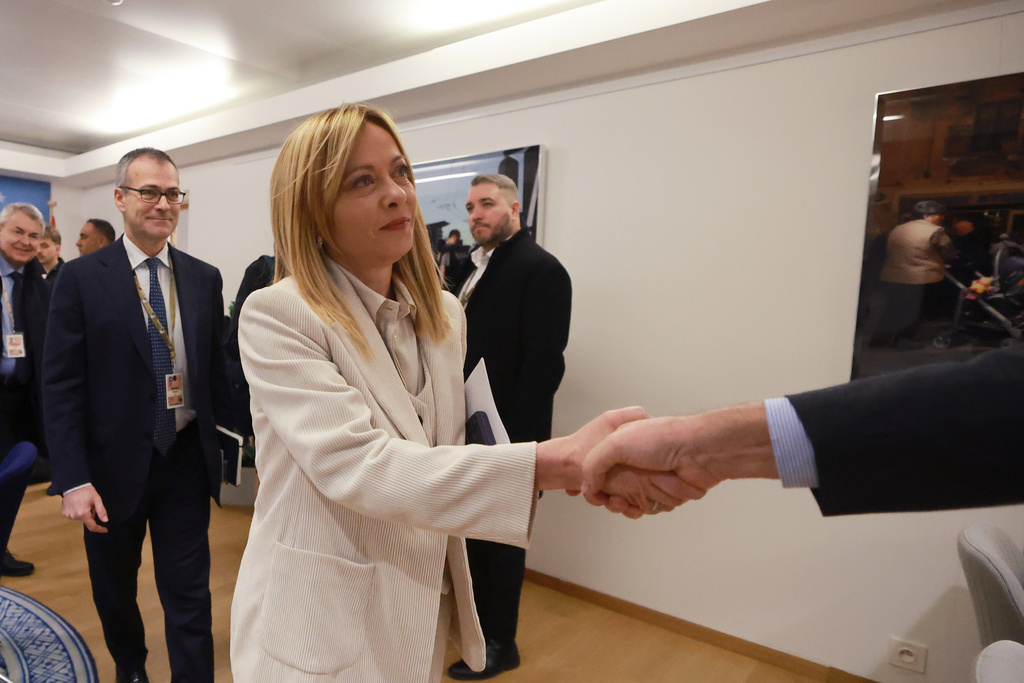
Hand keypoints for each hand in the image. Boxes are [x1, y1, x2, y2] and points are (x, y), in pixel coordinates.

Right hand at [61, 485, 108, 532]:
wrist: (73, 484)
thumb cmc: (86, 491)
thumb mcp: (97, 499)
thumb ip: (101, 511)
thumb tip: (105, 521)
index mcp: (83, 514)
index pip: (92, 526)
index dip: (99, 529)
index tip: (105, 530)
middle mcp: (74, 516)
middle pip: (86, 520)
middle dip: (91, 514)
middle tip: (91, 504)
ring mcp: (68, 515)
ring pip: (80, 518)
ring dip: (84, 513)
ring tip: (83, 503)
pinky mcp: (64, 513)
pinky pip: (74, 515)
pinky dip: (77, 512)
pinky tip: (77, 504)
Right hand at [582, 403, 778, 511]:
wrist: (699, 451)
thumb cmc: (661, 439)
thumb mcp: (616, 442)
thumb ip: (594, 464)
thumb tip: (588, 488)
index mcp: (624, 446)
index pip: (601, 469)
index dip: (595, 484)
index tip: (594, 494)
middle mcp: (638, 462)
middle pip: (617, 489)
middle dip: (613, 499)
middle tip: (614, 500)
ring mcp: (654, 478)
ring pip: (635, 501)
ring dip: (631, 505)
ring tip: (630, 502)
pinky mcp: (669, 492)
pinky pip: (653, 508)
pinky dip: (649, 508)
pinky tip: (646, 504)